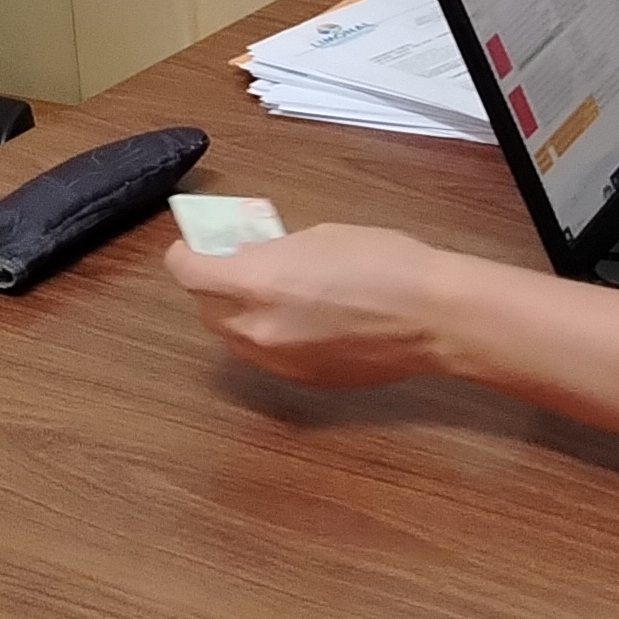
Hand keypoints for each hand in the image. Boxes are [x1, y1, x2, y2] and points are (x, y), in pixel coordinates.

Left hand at [163, 223, 465, 388]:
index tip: (195, 245)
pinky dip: (267, 336)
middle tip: (234, 263)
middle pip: (205, 308)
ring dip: (236, 313)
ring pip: (232, 337)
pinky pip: (265, 357)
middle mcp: (257, 328)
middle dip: (212, 285)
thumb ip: (270, 252)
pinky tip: (298, 318)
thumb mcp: (317, 237)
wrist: (432, 317)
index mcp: (256, 283)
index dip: (186, 255)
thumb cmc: (385, 263)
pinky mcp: (303, 381)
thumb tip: (248, 259)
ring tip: (267, 292)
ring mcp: (279, 362)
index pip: (188, 273)